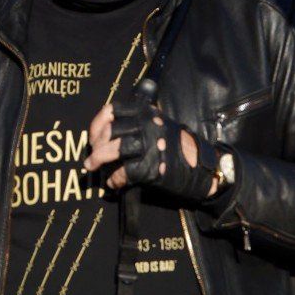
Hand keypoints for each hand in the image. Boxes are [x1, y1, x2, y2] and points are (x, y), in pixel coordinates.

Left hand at [82, 91, 212, 199]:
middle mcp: (147, 125)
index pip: (112, 111)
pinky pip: (124, 172)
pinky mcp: (151, 167)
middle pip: (109, 132)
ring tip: (92, 168)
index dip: (97, 125)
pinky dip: (115, 180)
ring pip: (113, 149)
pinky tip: (114, 184)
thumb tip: (106, 134)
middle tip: (92, 157)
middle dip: (96, 146)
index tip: (93, 138)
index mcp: (147, 112)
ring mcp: (150, 145)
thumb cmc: (178, 147)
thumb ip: (137, 123)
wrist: (202, 167)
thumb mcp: (159, 124)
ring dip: (98, 160)